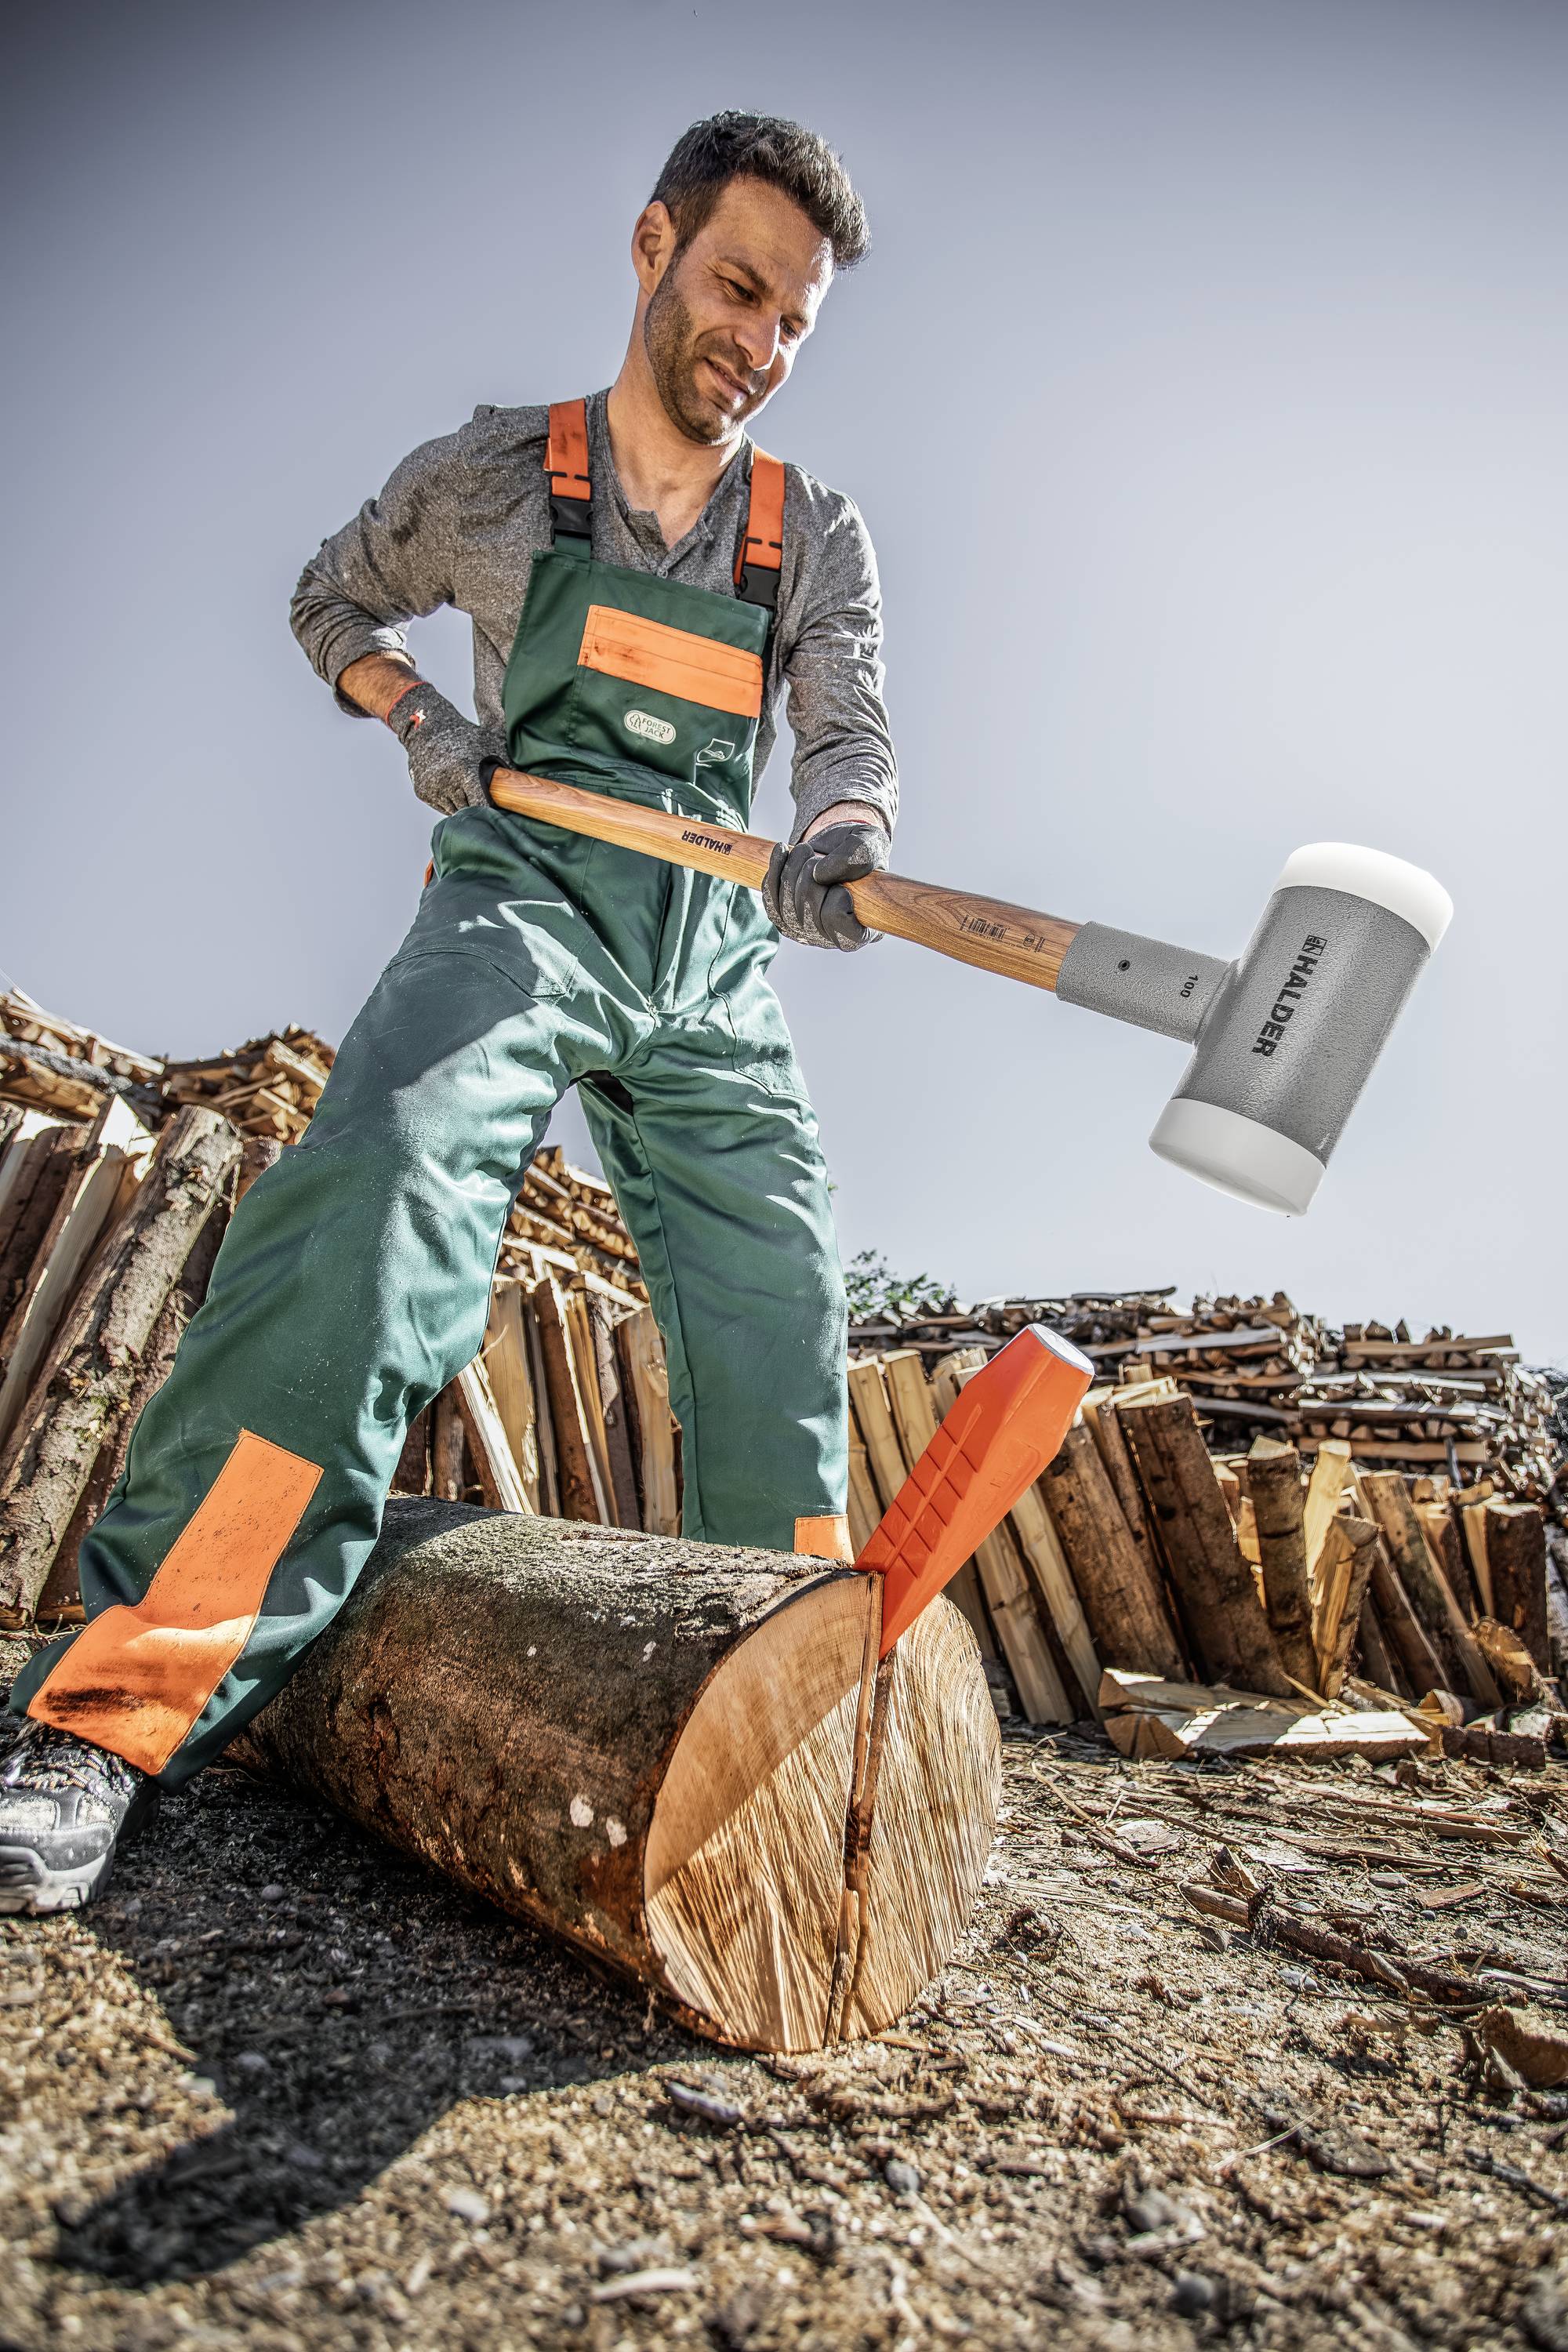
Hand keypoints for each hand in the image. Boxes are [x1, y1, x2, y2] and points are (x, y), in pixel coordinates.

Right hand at [386, 681, 506, 816]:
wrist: (429, 727)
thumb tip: (533, 786)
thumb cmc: (467, 736)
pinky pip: (443, 808)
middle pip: (468, 811)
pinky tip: (455, 788)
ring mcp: (432, 788)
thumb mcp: (491, 744)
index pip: (481, 805)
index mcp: (465, 770)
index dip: (491, 813)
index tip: (500, 817)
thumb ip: (509, 766)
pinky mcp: (423, 792)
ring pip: (455, 812)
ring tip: (469, 792)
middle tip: (488, 806)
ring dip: (465, 808)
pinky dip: (452, 803)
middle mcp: (446, 781)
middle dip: (479, 811)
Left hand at [763, 816, 890, 950]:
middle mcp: (833, 938)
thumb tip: (818, 875)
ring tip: (805, 851)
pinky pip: (771, 901)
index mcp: (864, 930)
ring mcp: (806, 933)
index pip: (843, 930)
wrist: (836, 849)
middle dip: (810, 875)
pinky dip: (774, 870)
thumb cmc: (859, 853)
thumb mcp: (870, 843)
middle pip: (810, 915)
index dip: (838, 901)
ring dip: (793, 868)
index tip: (843, 884)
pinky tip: (783, 852)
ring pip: (787, 908)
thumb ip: (855, 857)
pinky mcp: (785, 920)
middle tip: (819, 858)